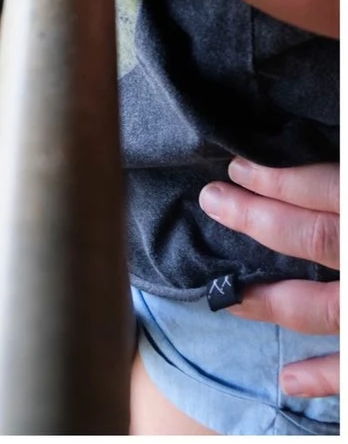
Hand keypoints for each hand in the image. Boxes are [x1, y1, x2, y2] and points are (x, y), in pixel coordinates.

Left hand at [203, 158, 338, 397]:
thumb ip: (339, 190)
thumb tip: (307, 172)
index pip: (331, 189)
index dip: (281, 179)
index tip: (237, 168)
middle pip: (316, 237)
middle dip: (258, 220)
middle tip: (212, 199)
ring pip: (322, 306)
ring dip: (270, 298)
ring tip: (228, 291)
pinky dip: (322, 377)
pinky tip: (287, 379)